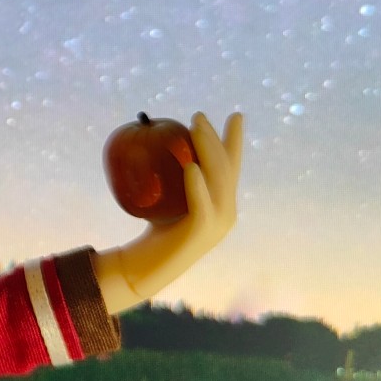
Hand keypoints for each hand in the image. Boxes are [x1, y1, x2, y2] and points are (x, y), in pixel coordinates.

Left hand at [93, 111, 242, 313]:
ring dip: (207, 150)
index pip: (231, 167)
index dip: (234, 141)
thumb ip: (171, 175)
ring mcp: (217, 223)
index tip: (236, 116)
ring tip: (195, 127)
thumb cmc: (153, 228)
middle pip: (225, 168)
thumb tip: (155, 137)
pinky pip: (201, 204)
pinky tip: (190, 167)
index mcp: (221, 203)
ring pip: (217, 179)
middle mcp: (226, 212)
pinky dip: (197, 184)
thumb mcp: (166, 196)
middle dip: (216, 138)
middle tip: (198, 116)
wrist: (145, 264)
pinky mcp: (202, 233)